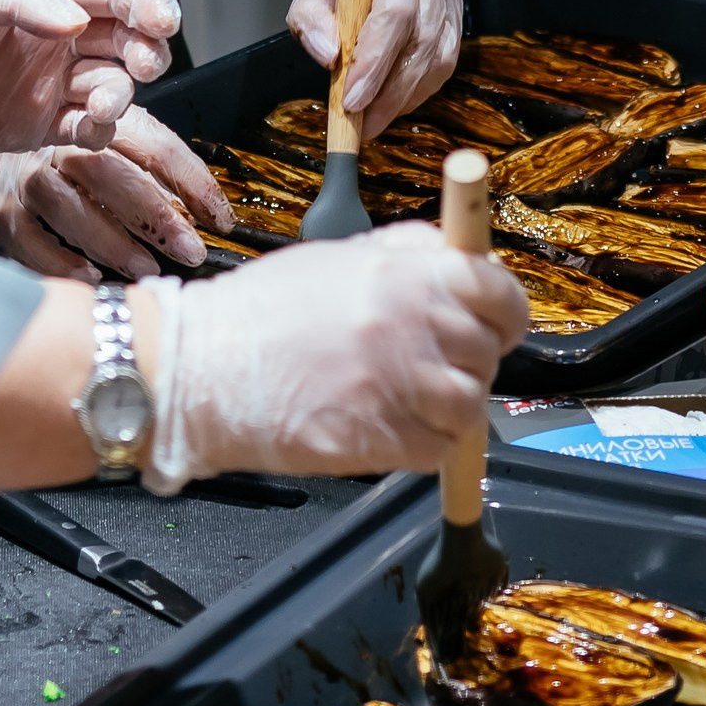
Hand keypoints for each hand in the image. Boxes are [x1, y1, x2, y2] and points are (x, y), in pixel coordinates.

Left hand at [0, 0, 179, 159]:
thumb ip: (20, 2)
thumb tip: (76, 20)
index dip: (144, 2)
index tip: (164, 19)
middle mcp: (53, 39)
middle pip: (126, 39)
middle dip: (147, 48)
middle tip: (145, 60)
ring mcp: (47, 85)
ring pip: (112, 86)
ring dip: (122, 92)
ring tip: (103, 100)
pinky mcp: (35, 128)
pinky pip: (84, 129)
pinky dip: (99, 130)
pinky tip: (90, 125)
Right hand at [0, 110, 230, 279]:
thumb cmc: (55, 143)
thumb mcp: (105, 136)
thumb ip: (146, 166)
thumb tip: (203, 215)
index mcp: (99, 118)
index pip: (155, 146)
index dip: (192, 182)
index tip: (220, 219)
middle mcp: (61, 143)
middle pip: (111, 172)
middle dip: (155, 214)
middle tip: (189, 248)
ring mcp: (26, 176)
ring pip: (69, 206)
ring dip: (111, 241)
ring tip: (145, 268)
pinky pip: (27, 238)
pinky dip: (58, 260)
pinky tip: (87, 278)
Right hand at [145, 222, 529, 485]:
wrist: (201, 367)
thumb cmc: (262, 312)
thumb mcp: (340, 256)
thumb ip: (407, 255)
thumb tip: (462, 256)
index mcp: (404, 274)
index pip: (498, 291)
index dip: (505, 310)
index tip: (498, 320)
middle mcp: (409, 327)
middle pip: (486, 352)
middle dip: (467, 359)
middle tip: (429, 361)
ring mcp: (397, 386)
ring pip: (469, 405)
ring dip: (448, 406)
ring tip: (405, 396)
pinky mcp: (380, 441)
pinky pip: (438, 450)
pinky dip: (425, 444)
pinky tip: (387, 424)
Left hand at [287, 0, 462, 128]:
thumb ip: (310, 19)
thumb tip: (329, 58)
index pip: (395, 12)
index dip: (376, 60)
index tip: (351, 100)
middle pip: (421, 41)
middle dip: (389, 92)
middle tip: (360, 125)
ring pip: (438, 58)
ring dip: (404, 97)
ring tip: (372, 120)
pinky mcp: (457, 18)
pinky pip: (444, 63)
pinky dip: (417, 89)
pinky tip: (392, 102)